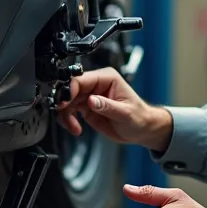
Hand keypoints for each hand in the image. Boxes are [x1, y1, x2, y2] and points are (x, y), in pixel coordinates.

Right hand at [56, 67, 172, 152]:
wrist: (142, 129)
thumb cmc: (139, 117)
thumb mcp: (125, 113)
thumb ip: (107, 106)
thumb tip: (91, 100)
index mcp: (106, 78)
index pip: (80, 79)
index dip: (69, 90)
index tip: (64, 103)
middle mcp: (96, 84)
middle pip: (69, 89)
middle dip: (64, 104)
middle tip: (65, 117)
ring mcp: (89, 96)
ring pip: (66, 101)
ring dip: (65, 115)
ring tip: (73, 126)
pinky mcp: (86, 108)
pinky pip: (69, 111)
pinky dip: (68, 120)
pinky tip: (75, 128)